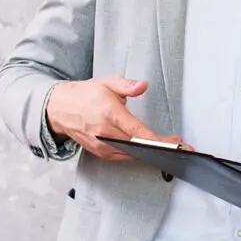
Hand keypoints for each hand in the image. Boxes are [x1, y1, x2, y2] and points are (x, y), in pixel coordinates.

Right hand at [46, 76, 181, 160]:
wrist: (60, 108)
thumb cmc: (85, 95)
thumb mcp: (107, 82)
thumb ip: (127, 84)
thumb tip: (143, 85)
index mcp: (108, 113)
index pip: (138, 130)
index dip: (159, 139)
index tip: (176, 140)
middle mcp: (103, 131)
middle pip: (137, 145)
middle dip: (161, 146)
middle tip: (180, 145)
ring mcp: (100, 144)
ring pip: (131, 154)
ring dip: (150, 152)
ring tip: (168, 148)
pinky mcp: (99, 152)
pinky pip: (122, 157)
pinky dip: (137, 154)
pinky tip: (149, 150)